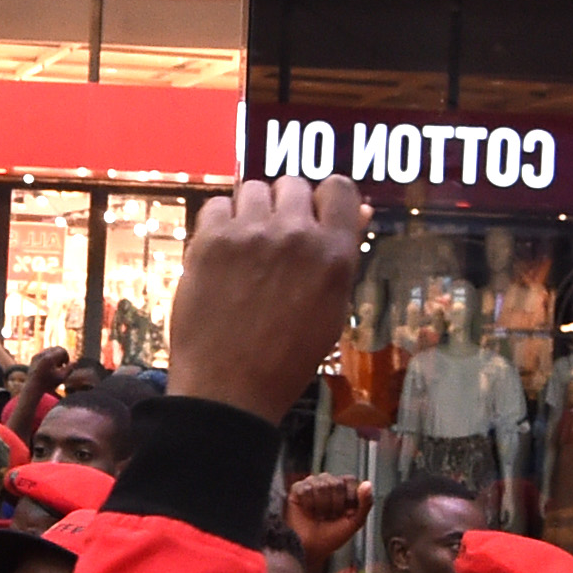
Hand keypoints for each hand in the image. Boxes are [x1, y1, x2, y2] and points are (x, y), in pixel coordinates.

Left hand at [162, 177, 366, 420]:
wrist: (228, 388)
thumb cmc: (286, 357)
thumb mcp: (331, 309)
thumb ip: (343, 254)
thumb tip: (362, 211)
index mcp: (334, 254)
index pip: (339, 187)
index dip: (325, 198)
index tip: (313, 214)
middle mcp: (296, 235)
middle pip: (292, 184)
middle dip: (285, 206)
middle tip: (275, 240)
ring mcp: (250, 234)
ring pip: (253, 189)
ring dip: (250, 211)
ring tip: (246, 247)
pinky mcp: (210, 240)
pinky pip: (216, 205)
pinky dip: (218, 222)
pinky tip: (221, 252)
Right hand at [283, 473, 371, 572]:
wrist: (310, 549)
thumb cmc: (331, 538)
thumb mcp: (355, 522)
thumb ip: (365, 503)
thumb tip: (367, 484)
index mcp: (343, 489)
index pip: (350, 480)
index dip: (349, 497)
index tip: (345, 513)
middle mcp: (327, 483)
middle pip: (336, 483)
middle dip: (335, 505)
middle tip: (329, 517)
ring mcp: (312, 485)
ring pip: (321, 485)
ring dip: (321, 506)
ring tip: (318, 515)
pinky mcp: (297, 489)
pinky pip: (306, 489)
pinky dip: (308, 504)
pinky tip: (308, 511)